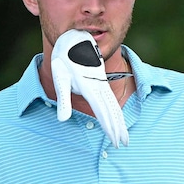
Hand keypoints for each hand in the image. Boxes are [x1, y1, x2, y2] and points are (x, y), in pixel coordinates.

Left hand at [51, 29, 128, 147]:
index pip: (102, 111)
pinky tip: (118, 119)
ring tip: (124, 136)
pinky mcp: (100, 81)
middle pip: (111, 111)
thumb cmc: (64, 59)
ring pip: (113, 105)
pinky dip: (115, 111)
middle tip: (123, 144)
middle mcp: (98, 86)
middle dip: (117, 128)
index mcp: (89, 87)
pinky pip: (110, 99)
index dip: (109, 127)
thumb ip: (64, 101)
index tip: (114, 140)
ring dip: (119, 121)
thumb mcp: (60, 79)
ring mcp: (101, 83)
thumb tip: (62, 120)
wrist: (73, 39)